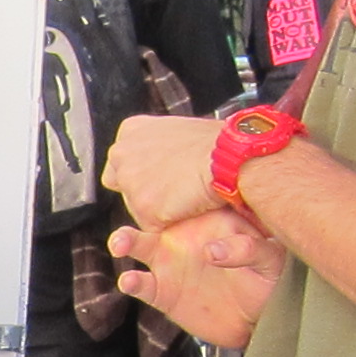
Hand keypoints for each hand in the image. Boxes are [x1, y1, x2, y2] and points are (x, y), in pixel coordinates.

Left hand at [104, 114, 224, 227]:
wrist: (234, 156)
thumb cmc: (219, 143)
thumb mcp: (180, 130)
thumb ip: (158, 144)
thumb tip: (159, 157)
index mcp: (131, 131)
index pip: (121, 161)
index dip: (143, 172)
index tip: (162, 174)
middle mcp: (122, 154)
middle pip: (123, 186)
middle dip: (145, 191)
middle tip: (175, 187)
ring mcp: (131, 182)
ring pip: (137, 208)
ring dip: (159, 208)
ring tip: (187, 194)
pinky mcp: (144, 208)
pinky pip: (153, 226)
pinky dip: (172, 222)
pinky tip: (190, 205)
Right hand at [109, 208, 286, 348]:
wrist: (257, 319)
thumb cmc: (268, 282)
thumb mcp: (270, 260)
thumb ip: (248, 249)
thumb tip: (212, 250)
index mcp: (212, 221)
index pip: (192, 200)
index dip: (180, 191)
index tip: (180, 196)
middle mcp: (185, 237)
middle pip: (156, 216)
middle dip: (140, 208)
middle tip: (138, 203)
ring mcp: (170, 263)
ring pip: (139, 245)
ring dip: (125, 240)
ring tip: (120, 244)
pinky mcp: (162, 292)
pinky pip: (141, 284)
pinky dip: (132, 282)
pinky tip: (129, 281)